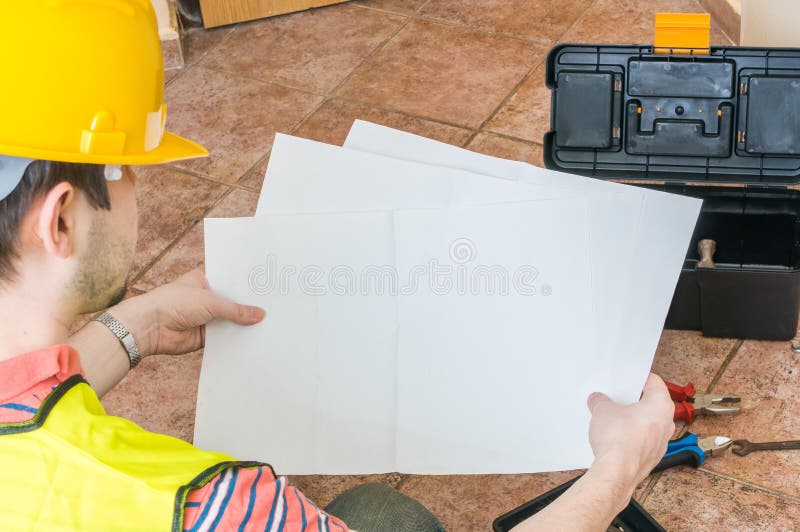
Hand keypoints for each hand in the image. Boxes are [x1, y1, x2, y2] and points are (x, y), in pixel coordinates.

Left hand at [110, 268, 264, 356]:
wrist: (150, 327)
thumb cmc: (173, 303)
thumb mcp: (210, 301)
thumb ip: (236, 310)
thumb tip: (260, 315)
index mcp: (205, 280)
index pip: (231, 282)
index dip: (247, 286)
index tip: (268, 288)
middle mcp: (206, 298)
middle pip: (233, 303)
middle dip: (248, 307)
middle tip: (274, 308)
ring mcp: (206, 318)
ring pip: (230, 321)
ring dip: (243, 325)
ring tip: (269, 325)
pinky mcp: (204, 336)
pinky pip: (224, 338)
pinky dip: (235, 340)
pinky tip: (253, 341)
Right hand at [587, 373, 674, 486]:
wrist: (616, 472)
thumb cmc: (619, 441)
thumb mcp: (602, 410)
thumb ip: (601, 401)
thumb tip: (598, 401)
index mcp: (661, 406)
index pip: (654, 382)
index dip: (638, 377)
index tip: (628, 377)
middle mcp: (666, 424)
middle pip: (651, 403)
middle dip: (632, 400)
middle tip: (615, 397)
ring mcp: (661, 442)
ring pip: (648, 422)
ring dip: (632, 419)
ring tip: (612, 417)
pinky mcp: (651, 456)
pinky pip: (643, 439)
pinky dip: (631, 435)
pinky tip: (615, 436)